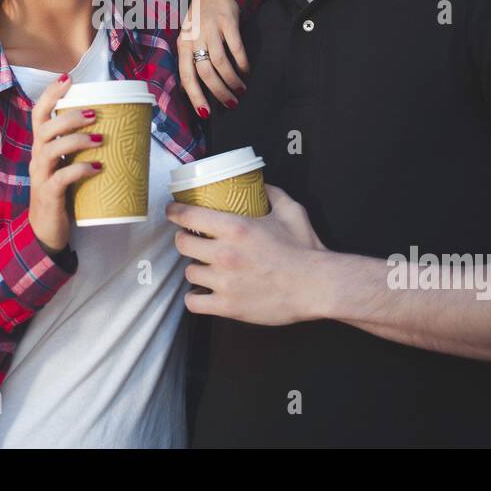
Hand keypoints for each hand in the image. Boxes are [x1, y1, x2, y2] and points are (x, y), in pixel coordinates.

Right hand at [27, 74, 103, 253]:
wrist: (46, 231)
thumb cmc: (63, 194)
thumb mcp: (68, 166)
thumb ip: (82, 149)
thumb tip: (117, 129)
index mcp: (42, 146)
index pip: (39, 114)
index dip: (50, 94)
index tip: (67, 78)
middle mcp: (37, 157)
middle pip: (45, 127)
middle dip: (69, 116)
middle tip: (94, 113)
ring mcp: (40, 176)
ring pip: (51, 149)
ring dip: (77, 140)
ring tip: (101, 139)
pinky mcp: (48, 195)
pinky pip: (61, 178)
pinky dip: (80, 170)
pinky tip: (97, 168)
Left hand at [165, 184, 326, 325]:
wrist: (318, 286)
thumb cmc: (305, 250)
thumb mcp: (291, 211)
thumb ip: (273, 193)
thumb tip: (262, 183)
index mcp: (235, 228)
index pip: (188, 217)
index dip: (175, 213)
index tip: (173, 212)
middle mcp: (224, 254)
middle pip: (182, 244)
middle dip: (185, 240)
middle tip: (193, 241)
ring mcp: (224, 282)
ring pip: (189, 273)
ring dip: (196, 268)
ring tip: (206, 267)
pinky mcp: (228, 306)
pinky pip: (194, 302)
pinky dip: (196, 298)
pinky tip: (204, 293)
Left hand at [178, 0, 249, 116]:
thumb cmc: (199, 21)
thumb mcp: (188, 39)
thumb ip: (191, 61)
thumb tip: (194, 92)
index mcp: (183, 45)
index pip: (187, 76)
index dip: (195, 96)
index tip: (205, 113)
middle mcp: (194, 37)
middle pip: (205, 72)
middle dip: (218, 92)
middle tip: (230, 103)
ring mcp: (211, 29)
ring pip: (220, 62)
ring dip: (231, 80)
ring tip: (240, 89)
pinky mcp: (228, 21)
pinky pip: (236, 47)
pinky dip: (241, 62)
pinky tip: (245, 71)